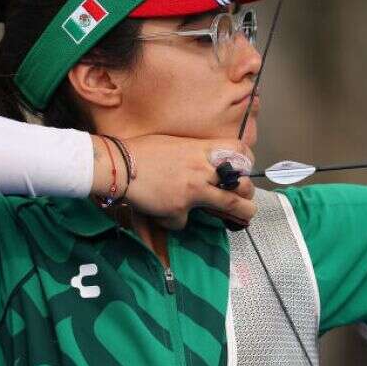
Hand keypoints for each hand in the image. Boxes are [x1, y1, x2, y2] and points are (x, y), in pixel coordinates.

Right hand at [90, 135, 256, 229]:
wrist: (119, 165)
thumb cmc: (142, 151)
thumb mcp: (175, 144)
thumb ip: (193, 154)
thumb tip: (204, 164)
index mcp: (201, 149)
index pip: (238, 149)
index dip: (247, 160)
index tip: (246, 169)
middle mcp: (202, 168)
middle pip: (241, 183)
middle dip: (247, 194)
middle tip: (247, 201)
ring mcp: (193, 190)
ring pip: (229, 205)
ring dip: (239, 214)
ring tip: (243, 218)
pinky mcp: (179, 208)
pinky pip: (183, 221)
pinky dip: (174, 220)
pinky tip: (164, 212)